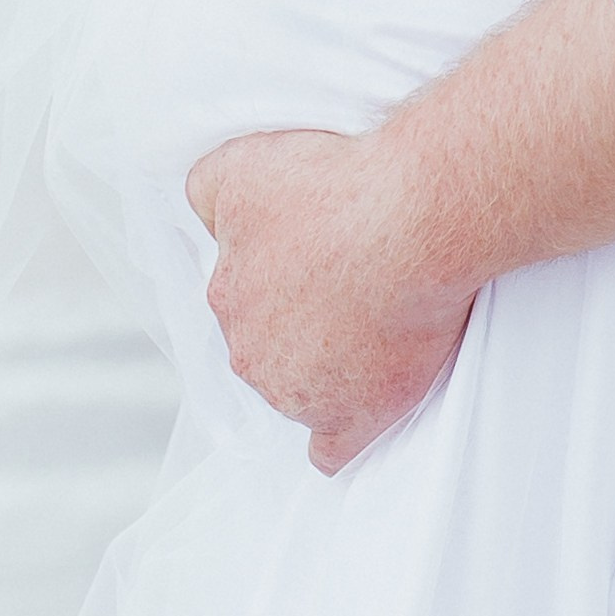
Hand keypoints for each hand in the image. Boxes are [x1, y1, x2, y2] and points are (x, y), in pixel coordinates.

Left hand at [186, 127, 476, 474]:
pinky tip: (354, 417)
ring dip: (327, 366)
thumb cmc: (334, 187)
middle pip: (268, 345)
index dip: (279, 274)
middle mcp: (251, 352)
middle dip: (301, 321)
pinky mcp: (353, 418)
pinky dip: (340, 437)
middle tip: (354, 279)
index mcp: (227, 294)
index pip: (239, 295)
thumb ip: (206, 195)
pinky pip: (333, 450)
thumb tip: (203, 223)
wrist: (411, 221)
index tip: (317, 252)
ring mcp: (298, 392)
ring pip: (298, 389)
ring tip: (380, 318)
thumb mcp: (242, 165)